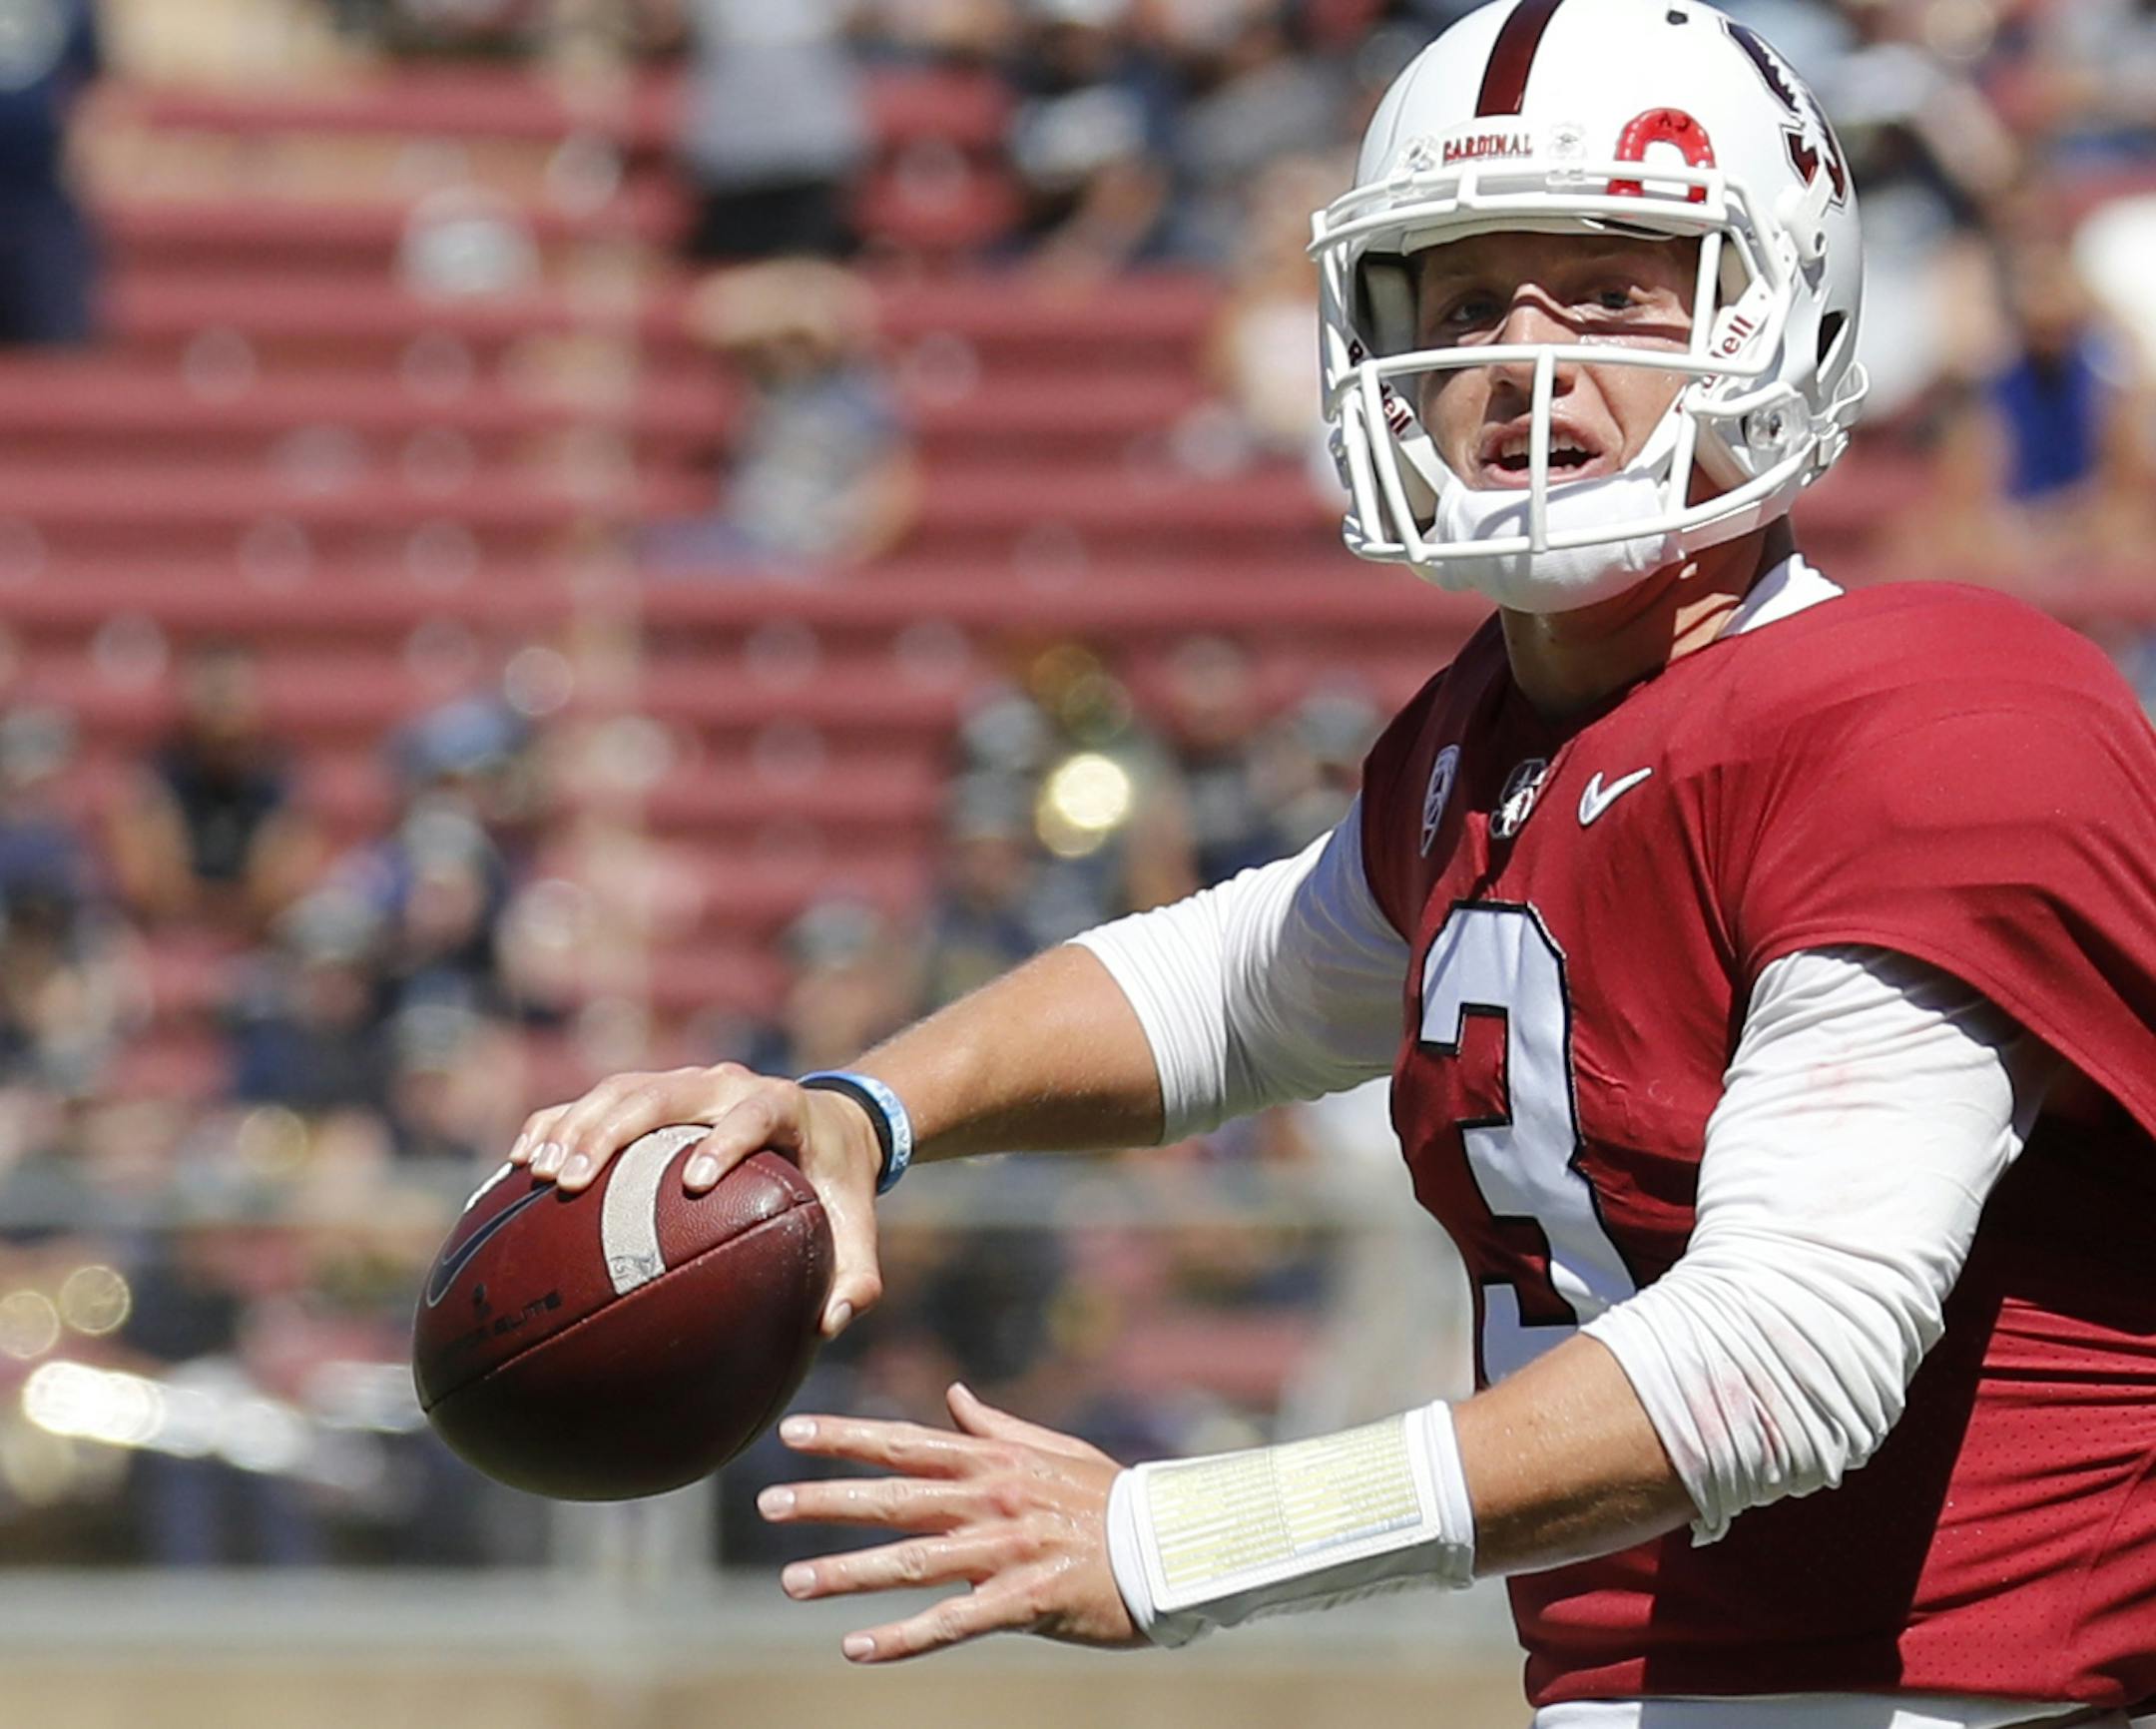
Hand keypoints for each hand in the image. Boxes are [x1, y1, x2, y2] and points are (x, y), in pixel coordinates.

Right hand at [506, 1064, 883, 1335]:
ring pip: (620, 1089)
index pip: (754, 1112)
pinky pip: (594, 1101)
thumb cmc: (835, 1184)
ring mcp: (684, 1084)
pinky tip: (517, 1167)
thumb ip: (857, 1275)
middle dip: (614, 1130)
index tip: (696, 1181)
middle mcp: (727, 1083)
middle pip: (664, 1090)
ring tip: (537, 1175)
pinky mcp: (653, 1094)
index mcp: (783, 1105)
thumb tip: (830, 1325)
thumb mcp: (857, 1225)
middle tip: (574, 1181)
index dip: (727, 1139)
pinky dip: (555, 1124)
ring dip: (574, 1126)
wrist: (824, 1123)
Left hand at [759, 1382, 1140, 1662]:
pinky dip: (902, 1638)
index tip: (792, 1433)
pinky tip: (857, 1648)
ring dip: (848, 1572)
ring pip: (911, 1561)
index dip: (846, 1438)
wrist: (1170, 1547)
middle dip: (826, 1501)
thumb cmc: (1110, 1498)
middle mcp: (990, 1499)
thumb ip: (994, 1427)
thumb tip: (952, 1396)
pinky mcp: (1023, 1601)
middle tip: (766, 1503)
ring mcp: (1005, 1550)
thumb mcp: (1052, 1450)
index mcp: (993, 1461)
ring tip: (791, 1581)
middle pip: (893, 1498)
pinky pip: (953, 1622)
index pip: (904, 1444)